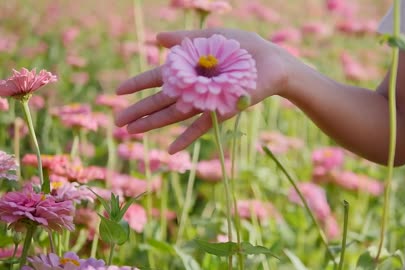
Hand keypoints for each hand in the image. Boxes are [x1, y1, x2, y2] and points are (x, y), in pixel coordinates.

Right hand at [115, 28, 292, 153]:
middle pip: (160, 101)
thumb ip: (184, 39)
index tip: (118, 91)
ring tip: (132, 133)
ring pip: (174, 115)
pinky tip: (171, 150)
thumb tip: (156, 39)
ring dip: (153, 124)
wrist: (272, 62)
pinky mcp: (221, 111)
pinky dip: (187, 138)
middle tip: (117, 122)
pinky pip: (202, 127)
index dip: (138, 84)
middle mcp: (194, 88)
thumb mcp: (210, 37)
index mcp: (189, 70)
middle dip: (138, 111)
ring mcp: (206, 101)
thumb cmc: (243, 48)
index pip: (157, 78)